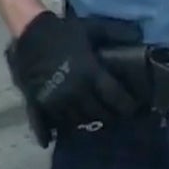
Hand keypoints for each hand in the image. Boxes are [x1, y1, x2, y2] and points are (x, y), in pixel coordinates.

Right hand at [7, 11, 137, 129]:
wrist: (28, 29)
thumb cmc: (63, 30)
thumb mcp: (92, 28)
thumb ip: (116, 33)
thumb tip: (139, 34)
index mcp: (90, 74)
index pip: (116, 100)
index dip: (128, 107)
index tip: (134, 109)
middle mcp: (75, 92)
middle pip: (98, 115)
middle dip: (108, 116)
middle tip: (112, 115)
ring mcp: (54, 99)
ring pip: (74, 121)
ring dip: (83, 122)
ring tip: (87, 120)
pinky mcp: (36, 101)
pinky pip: (42, 124)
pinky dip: (47, 133)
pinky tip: (50, 140)